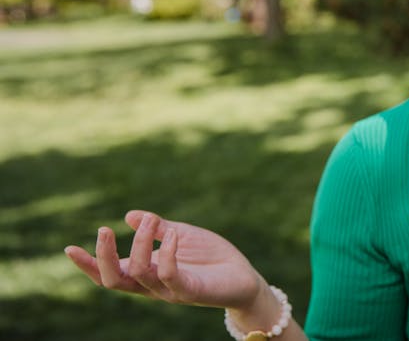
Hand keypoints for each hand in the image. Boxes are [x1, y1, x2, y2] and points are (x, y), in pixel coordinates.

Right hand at [65, 210, 264, 310]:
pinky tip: (173, 234)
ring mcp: (169, 290)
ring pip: (139, 275)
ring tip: (149, 220)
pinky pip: (170, 275)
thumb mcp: (182, 235)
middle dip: (103, 257)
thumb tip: (131, 214)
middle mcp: (152, 285)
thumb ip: (159, 229)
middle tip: (104, 229)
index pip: (109, 274)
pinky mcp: (190, 290)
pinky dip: (167, 253)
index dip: (88, 265)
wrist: (244, 277)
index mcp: (146, 272)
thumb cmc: (211, 258)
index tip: (69, 248)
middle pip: (114, 280)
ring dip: (141, 243)